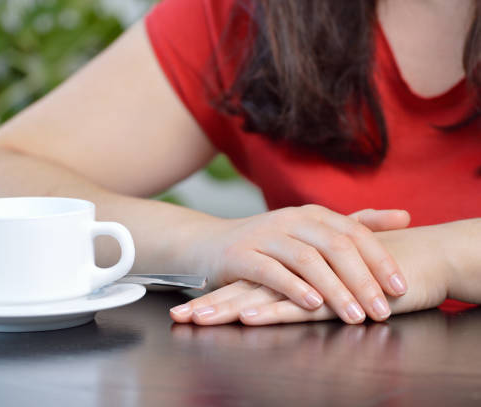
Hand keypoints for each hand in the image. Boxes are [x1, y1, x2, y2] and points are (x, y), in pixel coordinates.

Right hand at [174, 205, 410, 323]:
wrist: (209, 244)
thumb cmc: (267, 244)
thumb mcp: (311, 230)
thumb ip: (355, 224)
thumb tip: (405, 217)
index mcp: (312, 215)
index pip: (355, 232)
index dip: (380, 259)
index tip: (401, 288)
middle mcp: (290, 220)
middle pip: (335, 246)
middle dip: (362, 280)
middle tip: (382, 310)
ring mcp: (264, 236)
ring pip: (307, 260)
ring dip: (334, 289)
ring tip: (354, 315)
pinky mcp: (240, 255)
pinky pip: (270, 271)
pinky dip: (293, 288)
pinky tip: (311, 304)